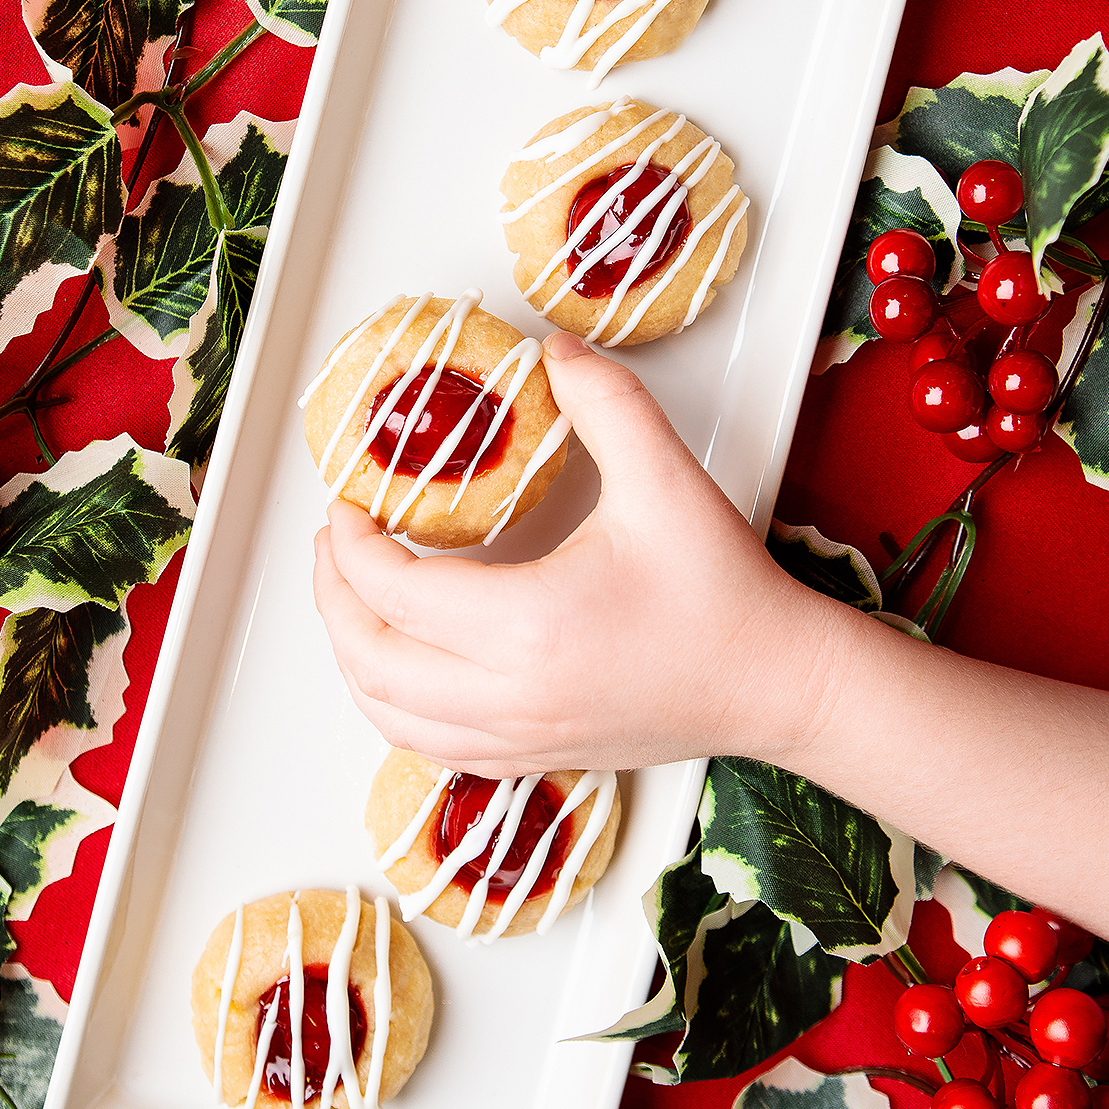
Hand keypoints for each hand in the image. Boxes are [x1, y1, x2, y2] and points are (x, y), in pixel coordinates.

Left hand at [312, 333, 838, 772]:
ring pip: (389, 717)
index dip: (352, 547)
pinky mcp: (536, 756)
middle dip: (333, 599)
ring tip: (353, 598)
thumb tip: (550, 352)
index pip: (394, 594)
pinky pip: (429, 745)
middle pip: (369, 663)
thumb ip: (605, 402)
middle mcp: (512, 696)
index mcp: (528, 628)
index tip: (350, 503)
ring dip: (354, 657)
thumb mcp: (666, 478)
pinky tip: (402, 661)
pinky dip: (393, 704)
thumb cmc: (725, 593)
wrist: (776, 682)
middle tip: (336, 542)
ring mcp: (521, 737)